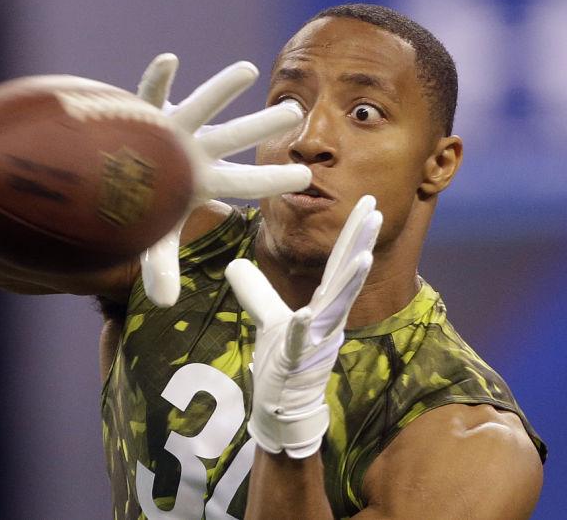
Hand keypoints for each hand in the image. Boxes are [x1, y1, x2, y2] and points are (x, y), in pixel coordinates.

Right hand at [136, 53, 311, 306]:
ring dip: (222, 89)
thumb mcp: (153, 239)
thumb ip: (162, 267)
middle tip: (295, 111)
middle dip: (262, 126)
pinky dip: (157, 79)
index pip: (244, 181)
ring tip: (250, 70)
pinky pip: (151, 93)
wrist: (114, 178)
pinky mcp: (144, 112)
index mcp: (204, 179)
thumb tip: (165, 305)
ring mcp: (172, 128)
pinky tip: (168, 61)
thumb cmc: (142, 206)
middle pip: (234, 138)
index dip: (272, 178)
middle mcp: (195, 150)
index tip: (305, 176)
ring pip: (202, 106)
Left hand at [225, 195, 382, 458]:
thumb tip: (235, 263)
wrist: (283, 407)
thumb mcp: (268, 319)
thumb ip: (257, 291)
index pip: (340, 263)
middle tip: (376, 211)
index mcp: (323, 305)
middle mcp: (327, 319)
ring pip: (336, 306)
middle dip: (360, 242)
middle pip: (346, 275)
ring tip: (363, 255)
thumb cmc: (283, 362)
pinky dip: (304, 327)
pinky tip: (306, 313)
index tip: (368, 203)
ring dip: (349, 281)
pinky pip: (301, 341)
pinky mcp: (297, 360)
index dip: (353, 233)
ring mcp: (315, 340)